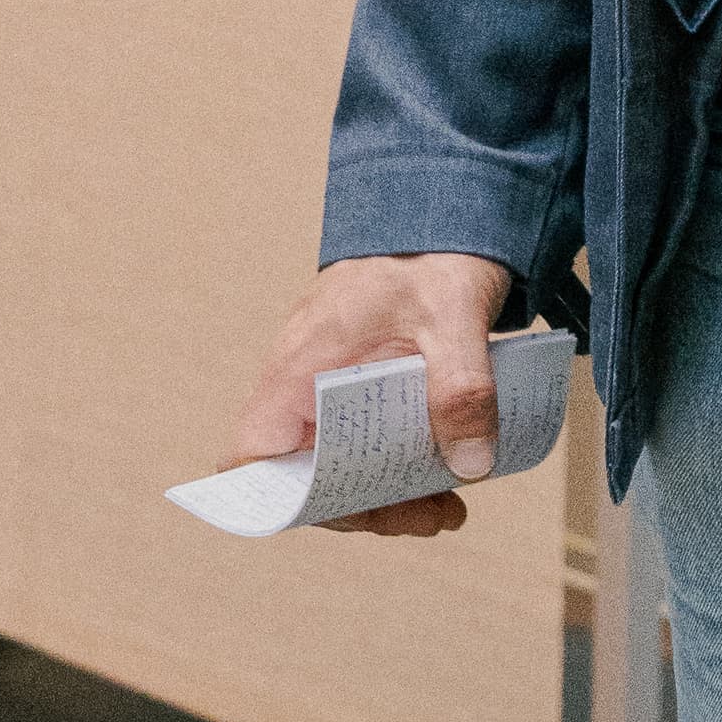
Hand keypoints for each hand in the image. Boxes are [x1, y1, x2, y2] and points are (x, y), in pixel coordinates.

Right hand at [230, 251, 512, 538]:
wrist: (444, 206)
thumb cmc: (430, 250)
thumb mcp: (453, 315)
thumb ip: (462, 388)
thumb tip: (469, 465)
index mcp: (301, 365)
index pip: (252, 452)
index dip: (276, 498)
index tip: (343, 513)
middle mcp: (305, 382)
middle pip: (305, 476)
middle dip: (364, 508)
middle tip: (428, 515)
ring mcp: (330, 384)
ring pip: (339, 465)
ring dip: (389, 495)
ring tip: (448, 507)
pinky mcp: (362, 385)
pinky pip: (366, 441)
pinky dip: (401, 466)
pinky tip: (449, 470)